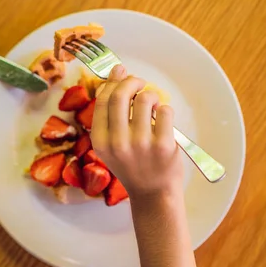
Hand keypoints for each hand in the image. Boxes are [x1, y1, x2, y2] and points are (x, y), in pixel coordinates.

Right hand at [91, 65, 183, 199]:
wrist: (152, 194)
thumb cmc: (132, 165)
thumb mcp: (111, 145)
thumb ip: (110, 115)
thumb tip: (117, 73)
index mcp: (101, 141)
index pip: (103, 101)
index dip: (112, 81)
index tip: (120, 72)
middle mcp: (117, 142)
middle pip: (120, 96)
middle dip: (131, 81)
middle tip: (139, 83)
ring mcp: (140, 144)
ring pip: (145, 99)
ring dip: (150, 96)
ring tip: (152, 106)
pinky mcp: (163, 145)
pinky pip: (164, 111)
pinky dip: (164, 110)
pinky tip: (162, 121)